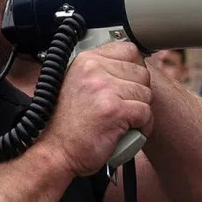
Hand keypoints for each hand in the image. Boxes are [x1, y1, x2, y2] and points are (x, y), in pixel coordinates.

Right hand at [40, 43, 153, 176]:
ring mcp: (104, 88)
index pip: (129, 51)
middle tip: (121, 108)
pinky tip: (125, 131)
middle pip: (142, 73)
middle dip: (137, 94)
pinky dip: (142, 127)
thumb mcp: (77, 84)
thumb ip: (100, 71)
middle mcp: (94, 69)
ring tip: (122, 122)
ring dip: (140, 112)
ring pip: (146, 94)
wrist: (55, 150)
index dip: (134, 71)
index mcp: (86, 60)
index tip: (126, 85)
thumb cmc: (67, 124)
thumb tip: (132, 64)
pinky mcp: (115, 110)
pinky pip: (146, 114)